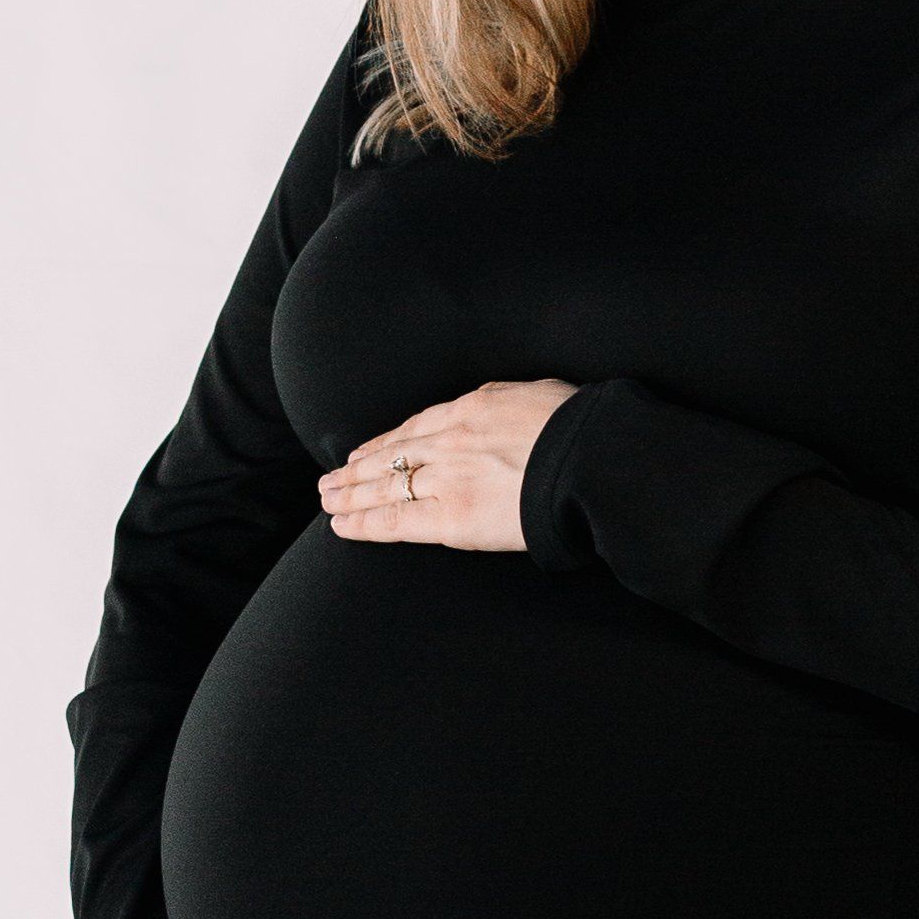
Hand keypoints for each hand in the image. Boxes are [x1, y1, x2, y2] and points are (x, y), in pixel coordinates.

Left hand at [319, 377, 579, 552]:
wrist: (591, 458)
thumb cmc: (580, 427)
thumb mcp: (541, 393)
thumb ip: (511, 401)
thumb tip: (506, 405)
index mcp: (473, 408)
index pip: (415, 427)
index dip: (384, 441)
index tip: (364, 451)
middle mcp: (451, 440)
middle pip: (390, 455)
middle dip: (356, 470)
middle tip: (330, 480)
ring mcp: (448, 478)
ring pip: (384, 486)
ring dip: (350, 494)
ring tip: (327, 501)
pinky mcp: (452, 518)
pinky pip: (396, 522)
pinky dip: (365, 523)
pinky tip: (342, 525)